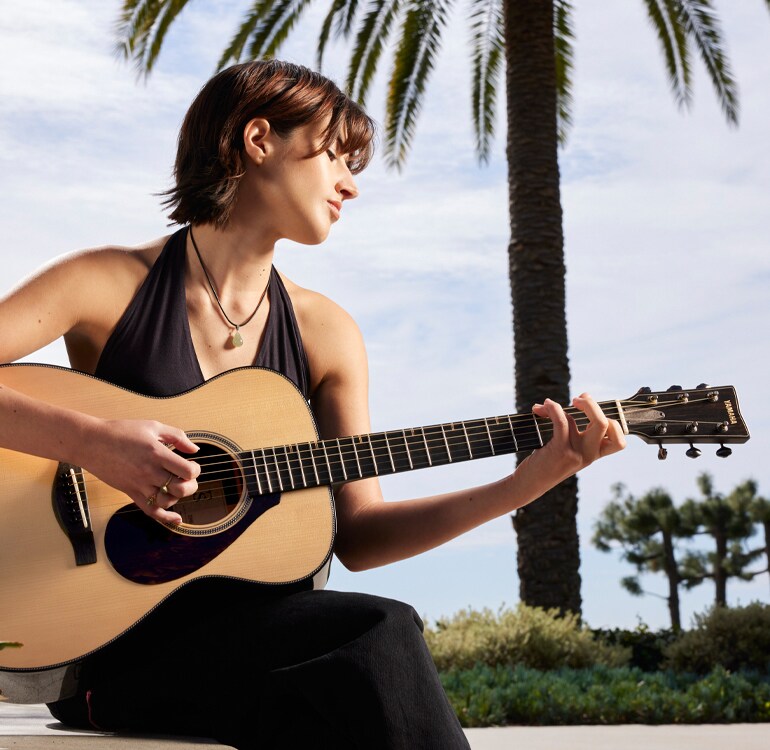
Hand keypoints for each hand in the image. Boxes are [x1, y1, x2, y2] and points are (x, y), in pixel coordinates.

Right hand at [79, 418, 200, 524]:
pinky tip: (176, 518)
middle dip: (191, 485)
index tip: (192, 465)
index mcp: (157, 453)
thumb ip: (177, 436)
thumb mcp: (153, 426)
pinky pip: (150, 511)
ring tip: (177, 487)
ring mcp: (139, 485)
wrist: (91, 442)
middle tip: (188, 478)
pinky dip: (166, 517)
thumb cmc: (121, 431)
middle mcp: (149, 472)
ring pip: (167, 501)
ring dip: (178, 497)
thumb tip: (194, 450)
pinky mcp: (130, 492)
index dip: (195, 470)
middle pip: (180, 489)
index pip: (187, 471)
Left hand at [519, 393, 625, 489]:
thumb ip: (577, 434)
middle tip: (577, 400)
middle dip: (592, 404)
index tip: (592, 411)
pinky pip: (561, 420)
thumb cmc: (545, 464)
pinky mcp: (560, 451)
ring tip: (545, 406)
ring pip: (574, 418)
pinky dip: (552, 409)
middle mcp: (588, 456)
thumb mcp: (568, 452)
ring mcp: (575, 454)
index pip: (619, 441)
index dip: (611, 421)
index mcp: (593, 456)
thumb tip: (580, 400)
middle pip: (605, 423)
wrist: (528, 485)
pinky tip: (541, 408)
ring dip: (556, 406)